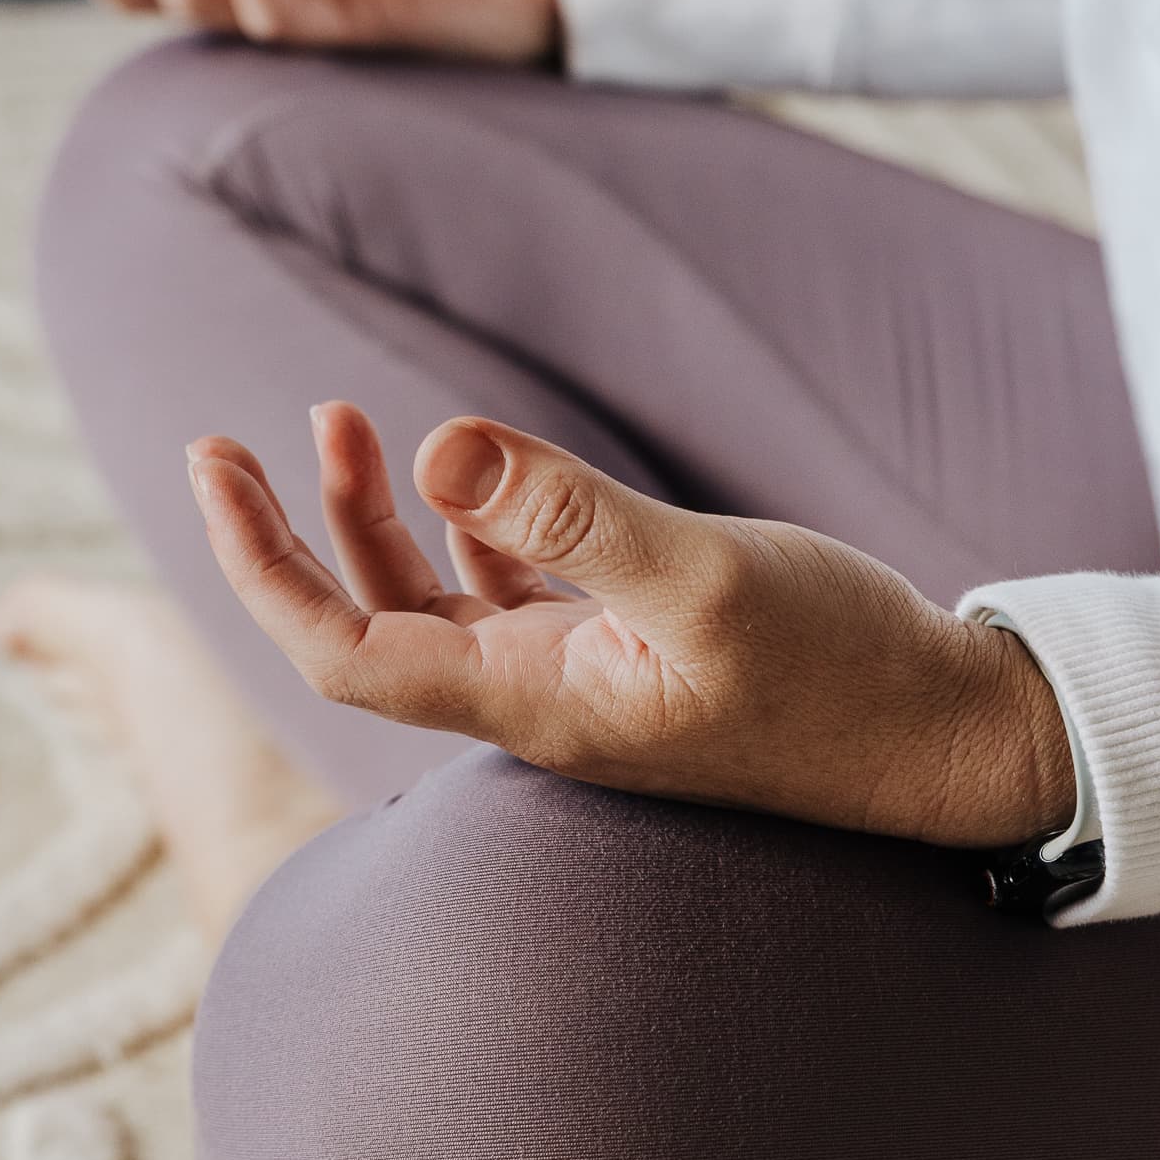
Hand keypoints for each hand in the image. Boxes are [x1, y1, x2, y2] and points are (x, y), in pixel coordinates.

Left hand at [187, 405, 1074, 852]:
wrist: (947, 737)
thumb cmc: (841, 672)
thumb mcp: (704, 580)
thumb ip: (572, 514)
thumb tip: (437, 448)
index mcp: (530, 702)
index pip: (338, 649)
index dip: (258, 565)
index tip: (212, 463)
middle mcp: (535, 704)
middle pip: (361, 627)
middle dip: (288, 534)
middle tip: (230, 439)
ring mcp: (579, 684)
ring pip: (429, 608)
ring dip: (372, 521)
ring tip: (342, 421)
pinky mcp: (628, 661)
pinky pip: (508, 599)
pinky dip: (465, 534)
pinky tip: (464, 478)